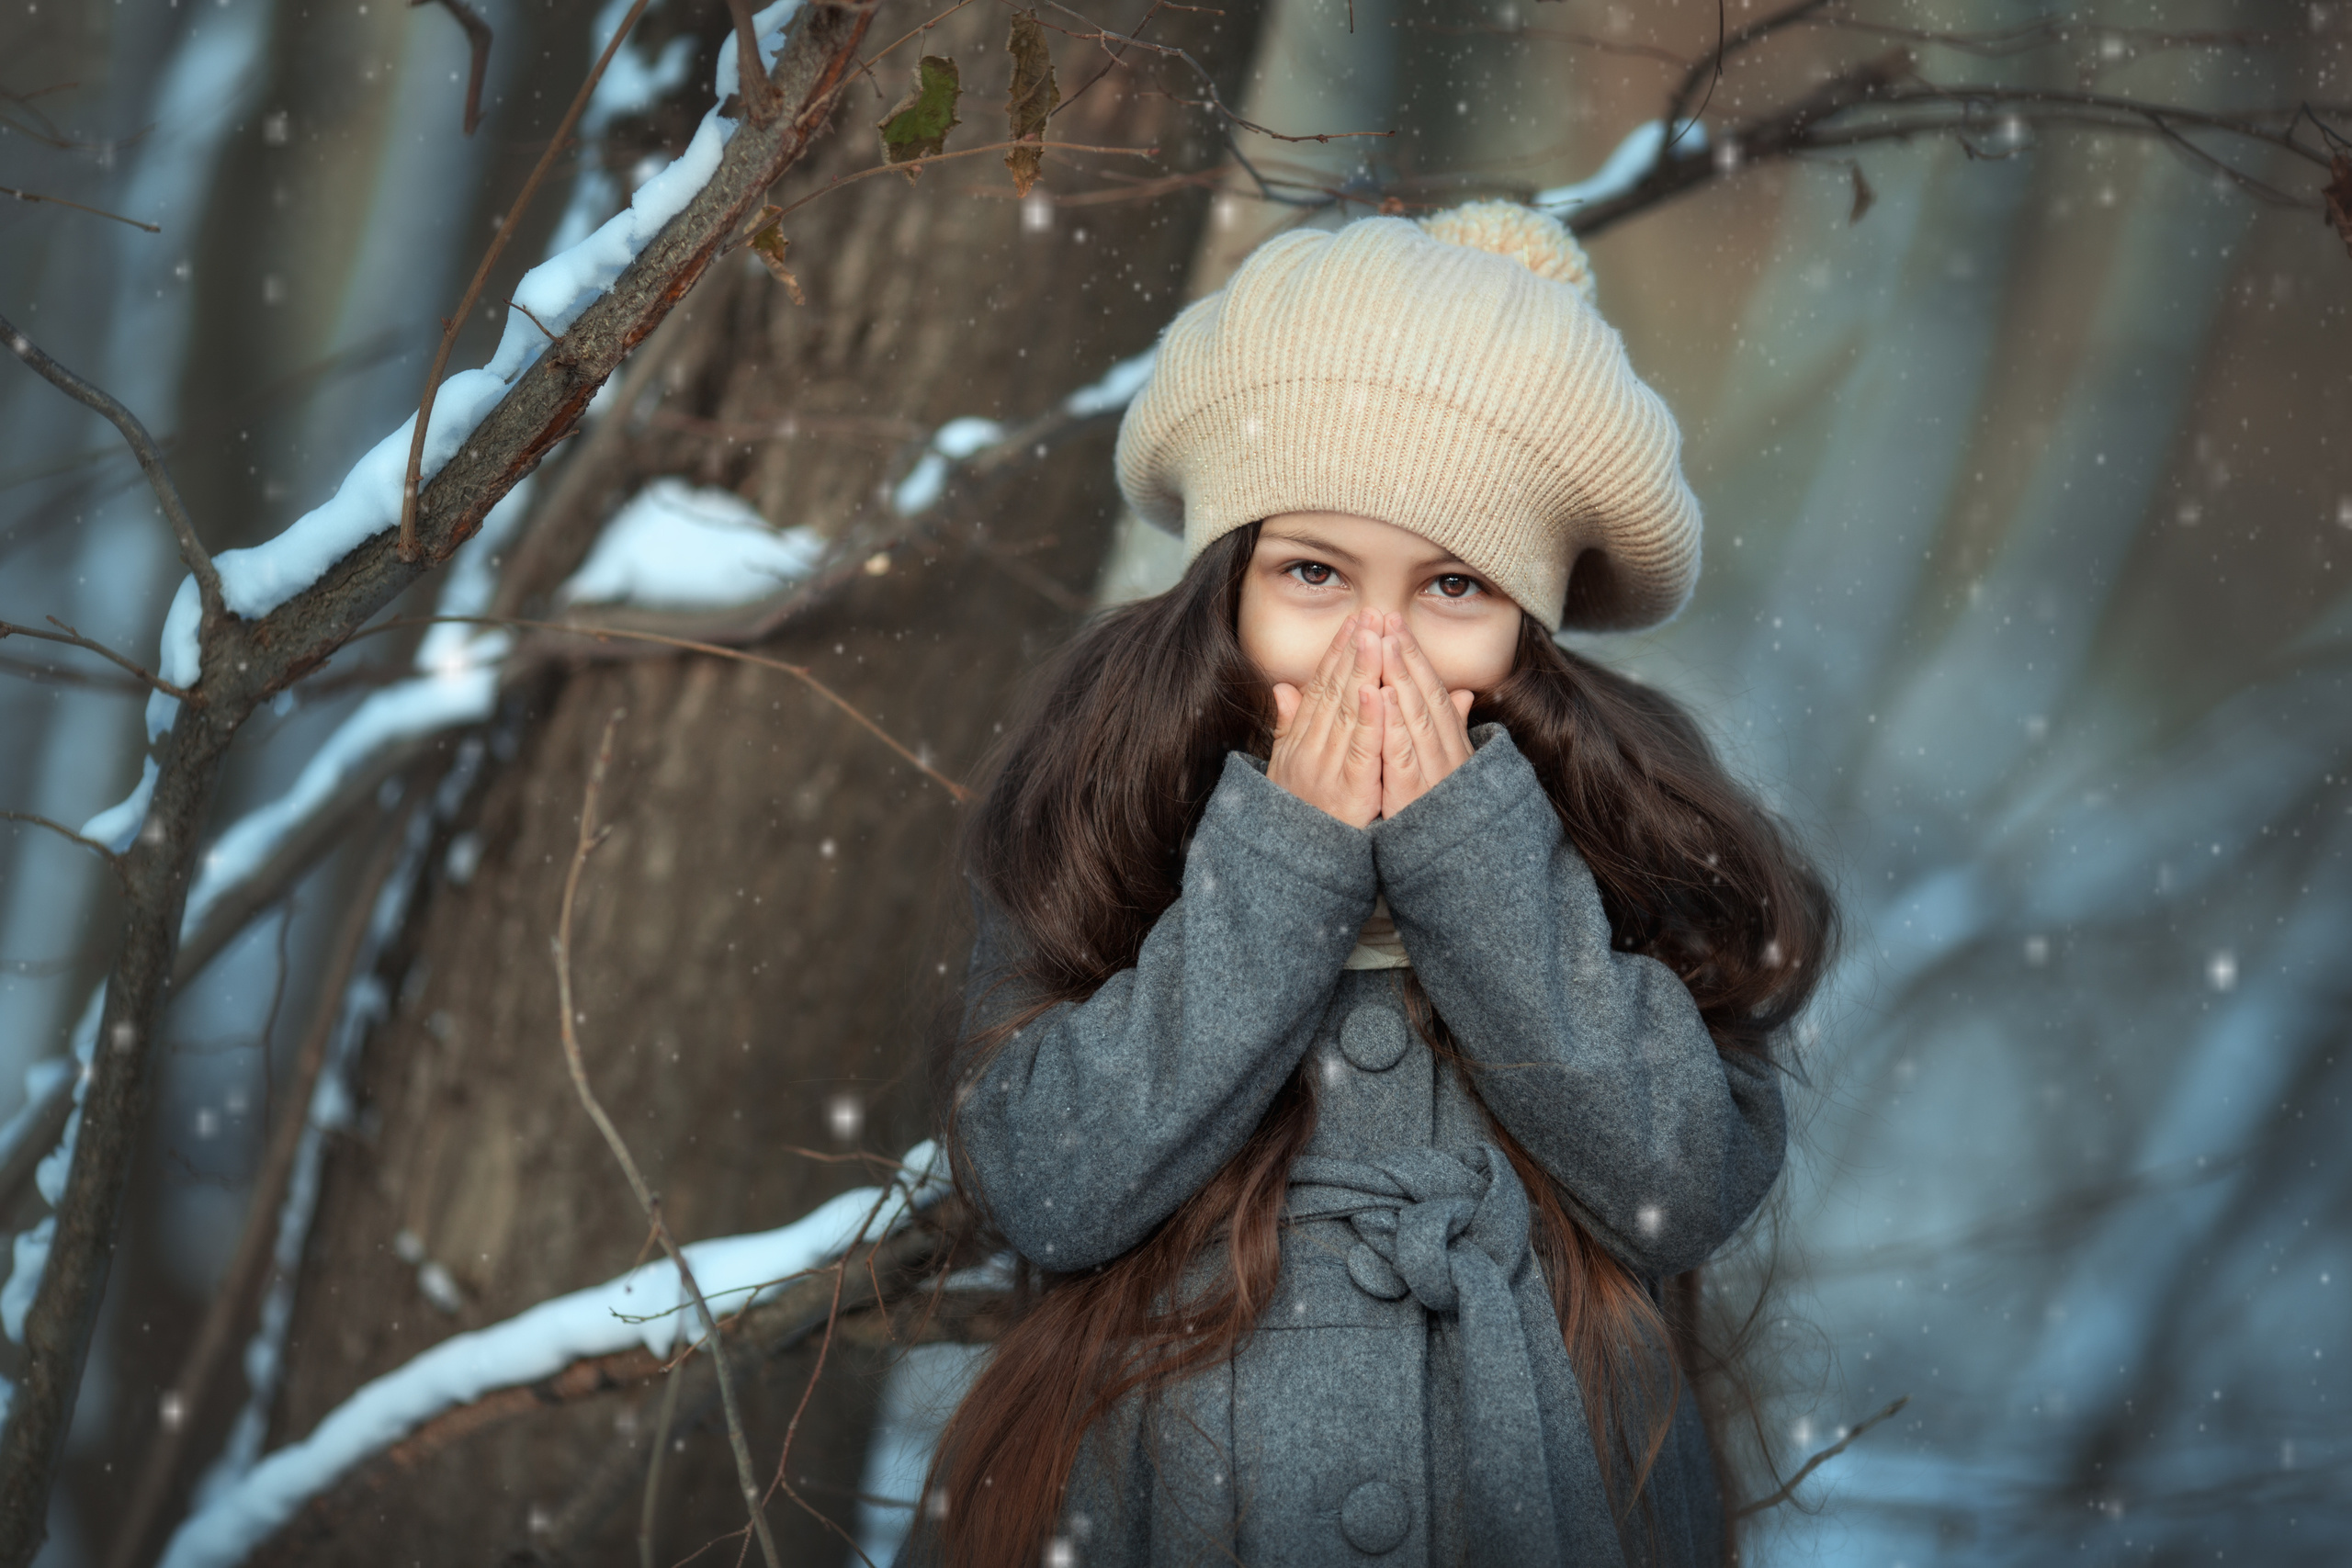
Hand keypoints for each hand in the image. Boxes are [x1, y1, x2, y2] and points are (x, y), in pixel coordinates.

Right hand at [1269, 612, 1385, 827]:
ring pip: (1348, 711)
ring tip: (1375, 636)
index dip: (1338, 653)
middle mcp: (1310, 748)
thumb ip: (1288, 727)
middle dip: (1354, 650)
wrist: (1294, 868)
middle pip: (1335, 691)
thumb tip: (1283, 688)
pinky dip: (1369, 719)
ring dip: (1362, 671)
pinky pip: (1361, 749)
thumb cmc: (1296, 819)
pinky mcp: (1349, 789)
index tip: (1355, 622)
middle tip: (1371, 614)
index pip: (1320, 687)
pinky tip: (1376, 691)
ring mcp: (1328, 768)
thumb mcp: (1285, 770)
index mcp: (1300, 742)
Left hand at [1376, 614, 1475, 819]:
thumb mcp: (1445, 768)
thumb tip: (1461, 693)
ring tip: (1383, 644)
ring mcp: (1432, 775)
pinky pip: (1403, 755)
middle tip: (1386, 619)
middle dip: (1405, 656)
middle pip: (1424, 697)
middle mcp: (1445, 755)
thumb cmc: (1441, 818)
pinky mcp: (1414, 797)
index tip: (1394, 625)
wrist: (1451, 865)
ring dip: (1400, 678)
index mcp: (1449, 746)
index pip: (1431, 692)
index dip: (1413, 656)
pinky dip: (1394, 724)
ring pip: (1416, 718)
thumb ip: (1449, 729)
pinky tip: (1383, 696)